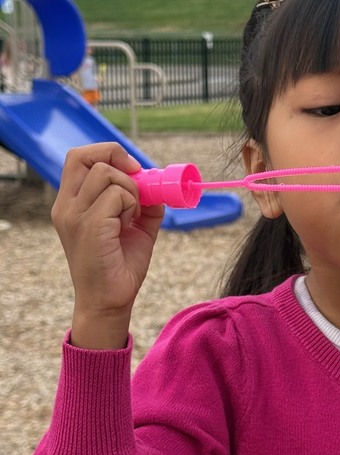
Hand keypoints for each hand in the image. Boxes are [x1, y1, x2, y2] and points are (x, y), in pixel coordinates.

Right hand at [51, 143, 164, 347]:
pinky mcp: (90, 226)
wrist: (110, 301)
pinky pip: (117, 195)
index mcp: (70, 203)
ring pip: (106, 174)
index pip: (79, 157)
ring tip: (132, 215)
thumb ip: (144, 203)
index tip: (133, 170)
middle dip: (118, 159)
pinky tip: (129, 224)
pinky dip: (132, 204)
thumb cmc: (119, 266)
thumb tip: (159, 185)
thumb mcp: (135, 227)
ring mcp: (75, 215)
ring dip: (130, 189)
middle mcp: (66, 206)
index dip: (108, 154)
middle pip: (84, 156)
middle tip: (137, 182)